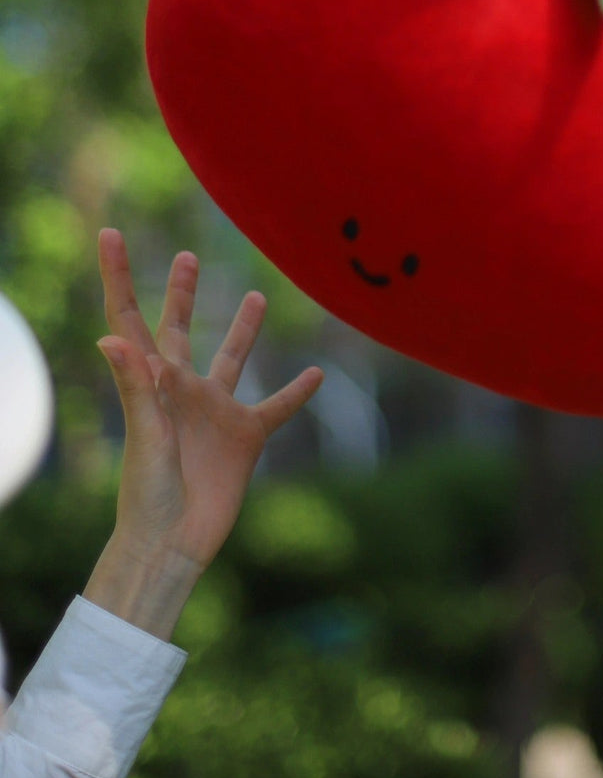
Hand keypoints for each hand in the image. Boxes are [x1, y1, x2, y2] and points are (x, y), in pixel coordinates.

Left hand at [84, 228, 322, 639]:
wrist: (174, 544)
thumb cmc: (147, 493)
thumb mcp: (144, 434)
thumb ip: (135, 385)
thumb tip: (110, 334)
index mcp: (151, 381)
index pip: (130, 317)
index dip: (118, 274)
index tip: (110, 233)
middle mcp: (182, 389)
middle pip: (179, 329)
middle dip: (182, 293)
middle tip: (185, 257)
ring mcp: (215, 412)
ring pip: (232, 359)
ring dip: (244, 330)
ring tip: (258, 296)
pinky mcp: (245, 437)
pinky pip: (276, 407)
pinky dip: (297, 391)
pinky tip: (317, 374)